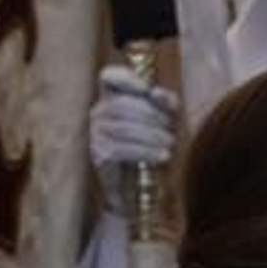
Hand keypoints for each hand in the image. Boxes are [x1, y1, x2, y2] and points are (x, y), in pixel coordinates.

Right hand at [90, 65, 178, 216]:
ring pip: (124, 127)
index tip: (148, 90)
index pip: (108, 78)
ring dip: (152, 135)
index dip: (127, 79)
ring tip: (169, 144)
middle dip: (150, 115)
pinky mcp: (100, 155)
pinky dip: (146, 151)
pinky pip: (122, 149)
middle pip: (122, 104)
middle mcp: (99, 114)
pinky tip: (163, 157)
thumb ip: (163, 104)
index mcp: (111, 100)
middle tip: (170, 129)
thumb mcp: (162, 124)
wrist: (137, 190)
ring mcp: (96, 134)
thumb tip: (157, 93)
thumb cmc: (150, 151)